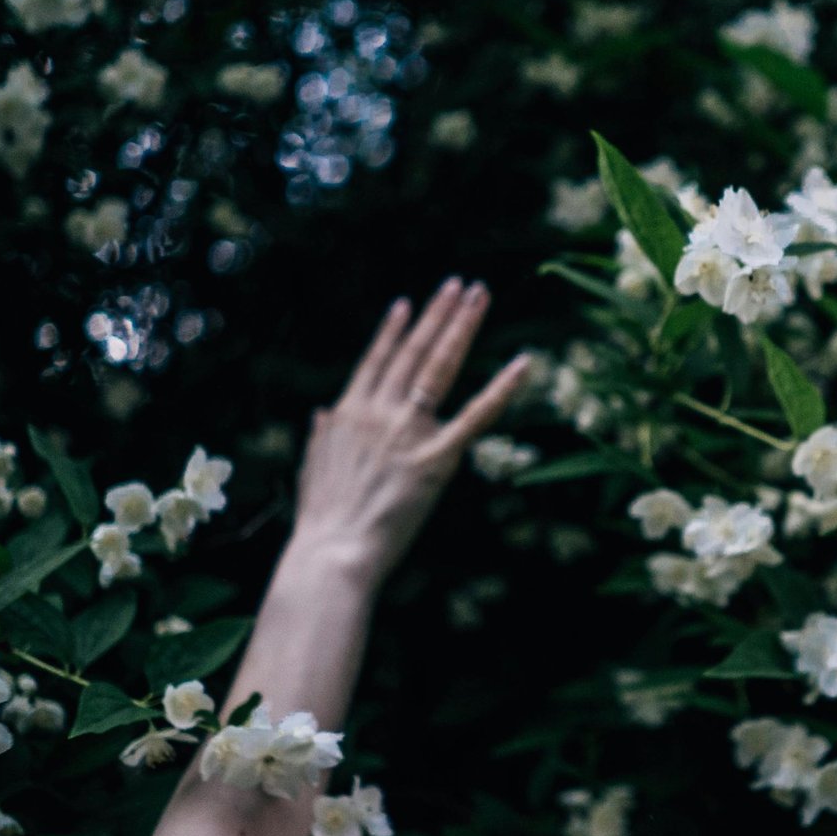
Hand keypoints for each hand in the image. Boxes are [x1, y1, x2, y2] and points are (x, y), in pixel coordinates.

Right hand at [285, 277, 528, 584]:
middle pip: (413, 353)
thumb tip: (321, 413)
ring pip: (439, 368)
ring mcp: (408, 432)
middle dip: (437, 315)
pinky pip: (476, 416)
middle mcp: (379, 412)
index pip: (376, 361)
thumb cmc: (322, 520)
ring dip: (460, 328)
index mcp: (348, 413)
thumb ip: (322, 437)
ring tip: (477, 296)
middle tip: (458, 284)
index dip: (393, 331)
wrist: (333, 551)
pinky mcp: (436, 459)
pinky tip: (523, 364)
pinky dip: (502, 388)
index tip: (407, 304)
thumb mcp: (313, 470)